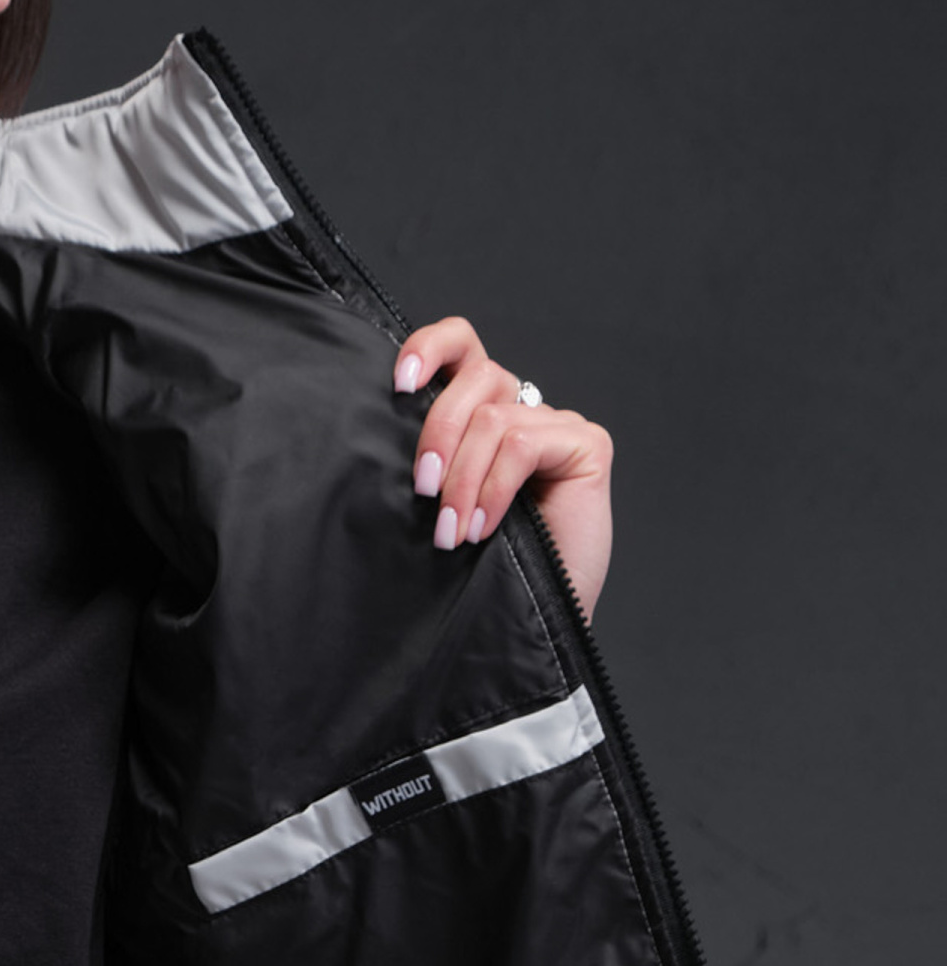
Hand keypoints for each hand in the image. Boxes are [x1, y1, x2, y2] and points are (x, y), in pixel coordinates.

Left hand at [393, 316, 613, 620]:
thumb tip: (378, 434)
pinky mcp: (586, 445)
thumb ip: (430, 460)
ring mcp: (558, 425)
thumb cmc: (483, 567)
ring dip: (462, 478)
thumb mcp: (440, 501)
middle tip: (422, 491)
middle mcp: (524, 409)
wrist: (531, 618)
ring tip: (451, 532)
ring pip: (494, 419)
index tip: (397, 385)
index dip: (430, 348)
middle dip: (437, 432)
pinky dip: (493, 489)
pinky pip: (522, 446)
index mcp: (484, 412)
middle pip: (477, 375)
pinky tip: (482, 528)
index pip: (463, 346)